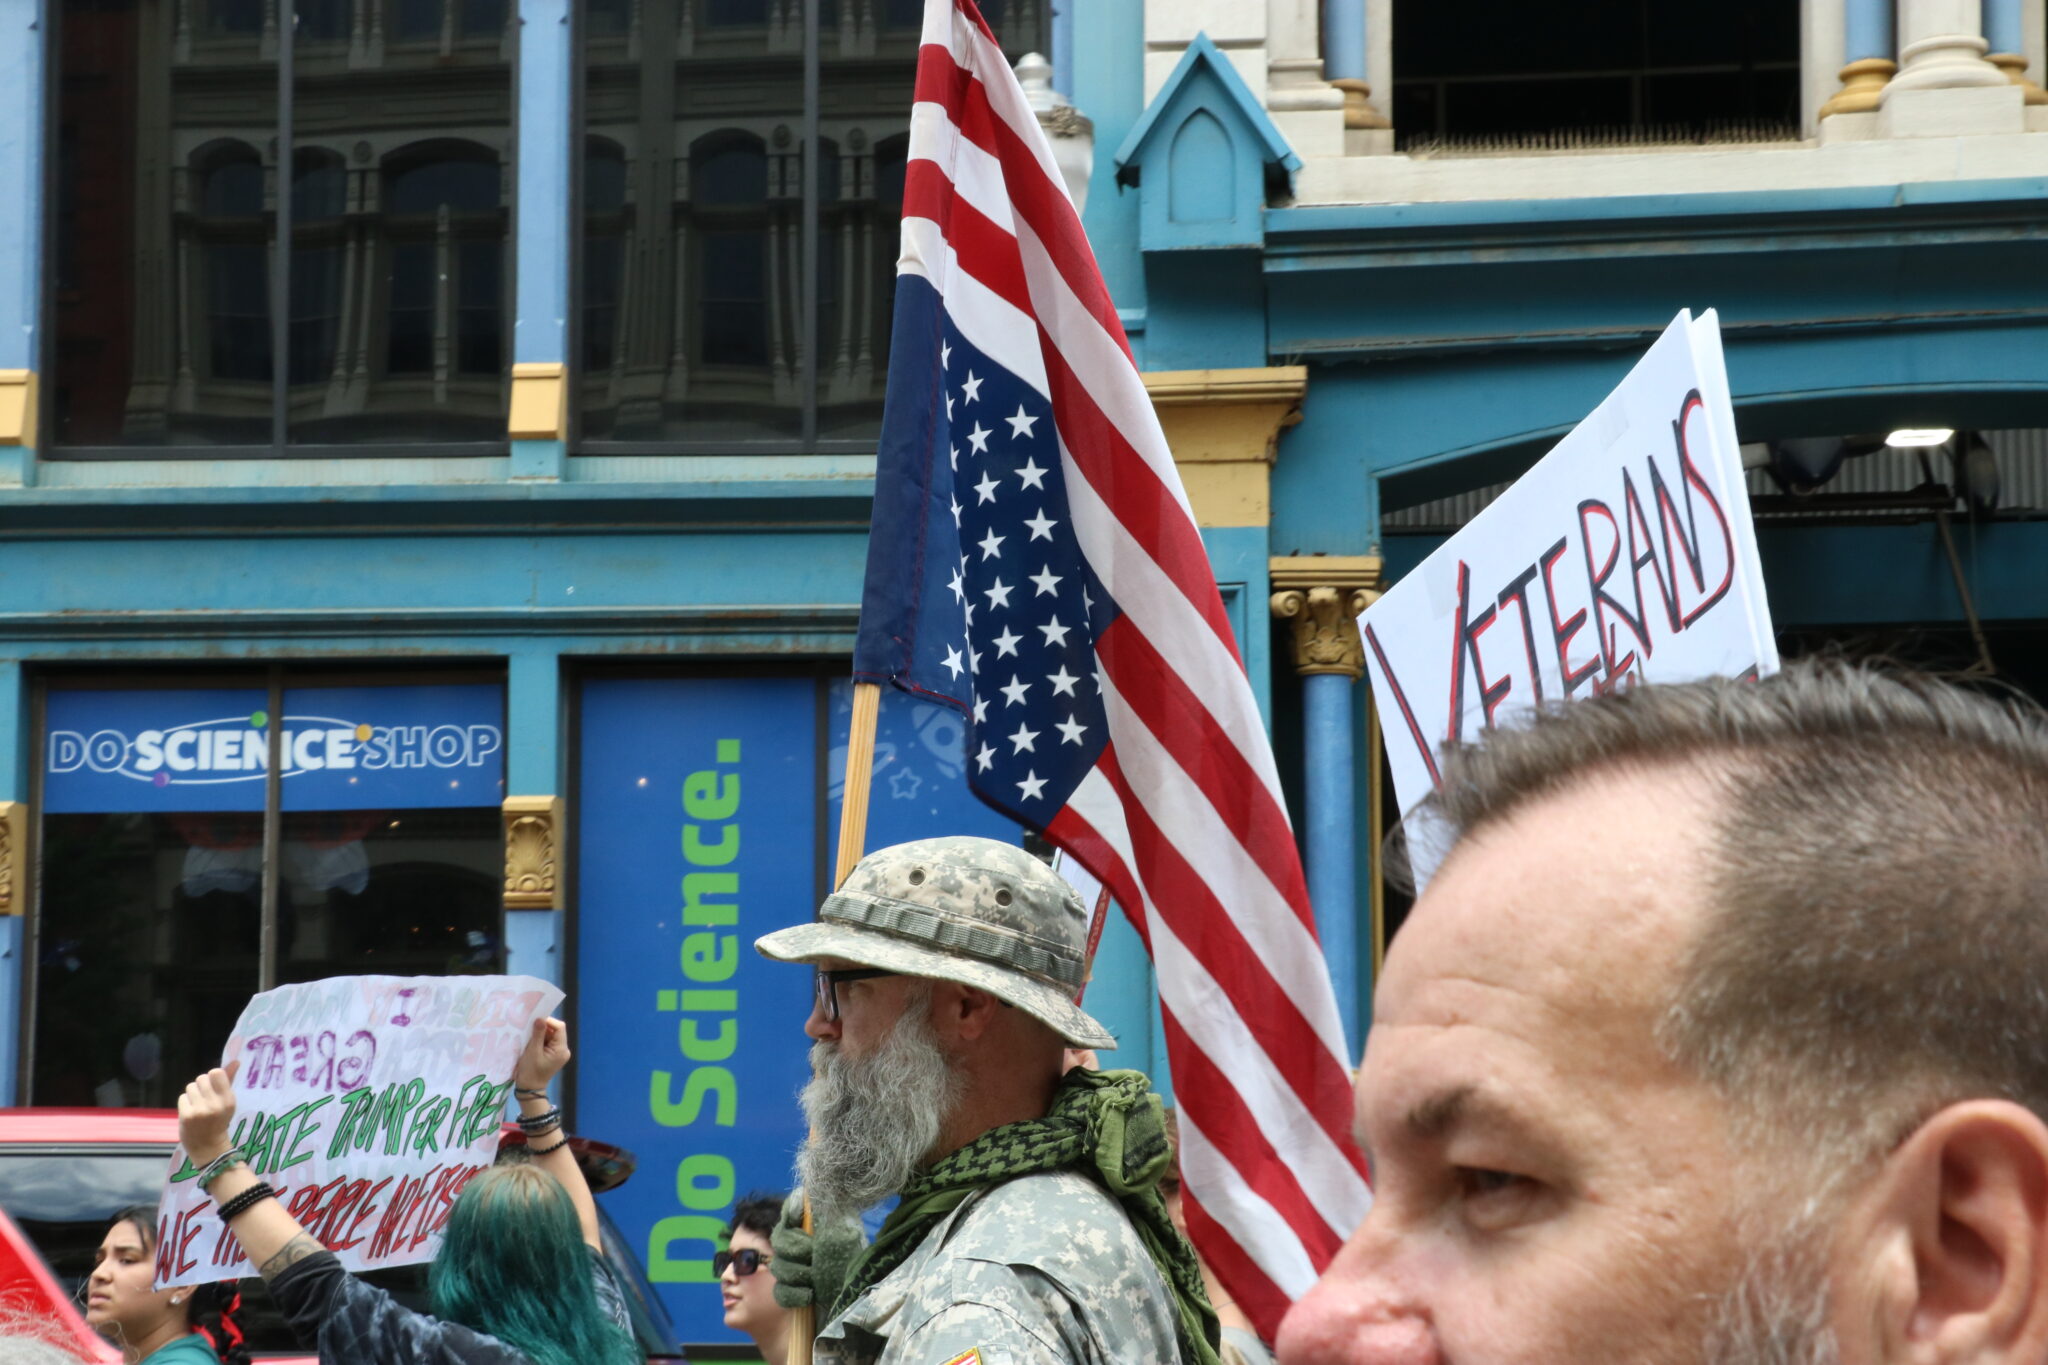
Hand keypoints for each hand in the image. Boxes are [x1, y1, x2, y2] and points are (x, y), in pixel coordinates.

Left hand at [178, 1061, 239, 1165]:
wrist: (209, 1148)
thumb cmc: (219, 1122)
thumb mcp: (227, 1102)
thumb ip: (228, 1081)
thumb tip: (235, 1061)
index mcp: (229, 1099)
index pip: (216, 1072)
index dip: (211, 1077)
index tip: (212, 1088)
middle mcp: (216, 1104)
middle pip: (201, 1078)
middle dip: (200, 1086)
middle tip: (204, 1099)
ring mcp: (201, 1110)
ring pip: (190, 1087)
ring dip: (192, 1095)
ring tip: (197, 1106)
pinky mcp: (187, 1116)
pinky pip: (182, 1098)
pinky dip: (185, 1104)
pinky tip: (190, 1113)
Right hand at [514, 1017, 569, 1091]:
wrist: (529, 1089)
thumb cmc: (531, 1071)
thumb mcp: (532, 1051)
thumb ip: (537, 1034)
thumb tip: (540, 1018)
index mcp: (561, 1049)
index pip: (559, 1027)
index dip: (548, 1021)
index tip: (535, 1021)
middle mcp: (563, 1050)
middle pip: (555, 1031)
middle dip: (543, 1028)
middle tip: (529, 1030)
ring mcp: (558, 1053)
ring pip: (550, 1036)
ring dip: (540, 1034)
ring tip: (529, 1038)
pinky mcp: (552, 1055)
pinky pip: (547, 1042)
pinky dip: (539, 1040)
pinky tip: (531, 1043)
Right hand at [770, 1188, 865, 1312]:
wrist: (863, 1285)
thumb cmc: (854, 1251)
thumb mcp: (845, 1227)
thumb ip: (827, 1212)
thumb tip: (805, 1196)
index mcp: (808, 1222)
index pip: (789, 1212)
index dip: (791, 1215)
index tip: (802, 1220)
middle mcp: (795, 1241)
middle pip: (779, 1242)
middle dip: (796, 1249)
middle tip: (813, 1255)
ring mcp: (790, 1266)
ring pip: (778, 1267)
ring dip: (797, 1273)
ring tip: (815, 1277)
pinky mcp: (790, 1291)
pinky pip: (781, 1293)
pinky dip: (793, 1294)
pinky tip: (809, 1295)